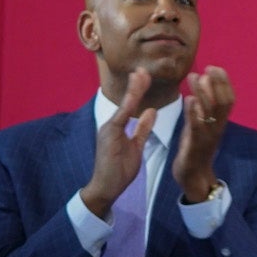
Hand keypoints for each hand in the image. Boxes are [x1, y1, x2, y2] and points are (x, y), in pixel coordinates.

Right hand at [78, 68, 157, 218]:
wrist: (105, 187)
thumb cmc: (119, 170)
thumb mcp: (136, 146)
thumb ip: (142, 128)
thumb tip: (151, 111)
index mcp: (117, 126)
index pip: (130, 104)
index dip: (137, 89)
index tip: (144, 75)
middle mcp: (112, 124)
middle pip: (126, 100)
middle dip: (135, 84)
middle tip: (143, 69)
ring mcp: (109, 129)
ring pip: (124, 105)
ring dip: (133, 90)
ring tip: (141, 75)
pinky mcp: (109, 136)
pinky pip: (121, 118)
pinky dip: (128, 106)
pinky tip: (134, 96)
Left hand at [173, 66, 232, 203]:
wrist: (193, 177)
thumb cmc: (196, 148)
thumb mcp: (201, 125)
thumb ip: (203, 107)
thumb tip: (203, 83)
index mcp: (220, 123)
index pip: (228, 99)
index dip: (224, 83)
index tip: (215, 67)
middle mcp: (217, 128)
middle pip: (224, 103)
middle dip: (218, 84)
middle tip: (208, 67)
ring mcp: (207, 137)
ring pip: (211, 113)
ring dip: (203, 93)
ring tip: (194, 77)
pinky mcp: (195, 145)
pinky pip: (197, 127)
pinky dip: (194, 112)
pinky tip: (189, 100)